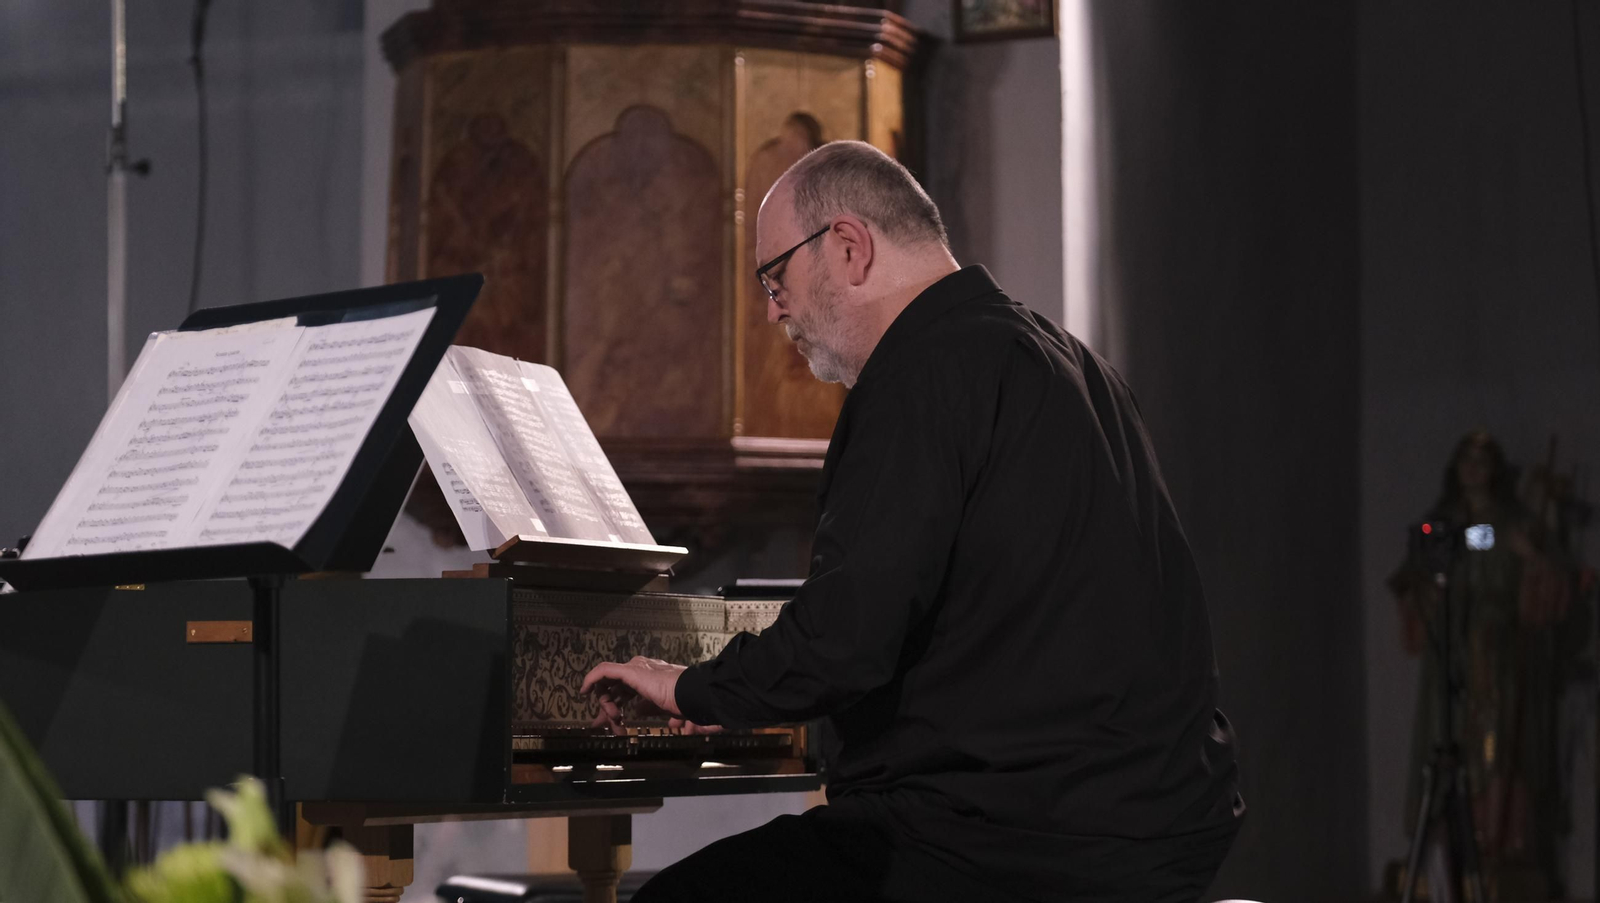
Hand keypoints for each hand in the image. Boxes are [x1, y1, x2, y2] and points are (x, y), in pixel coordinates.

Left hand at [579, 656, 722, 735]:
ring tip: (613, 722)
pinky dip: (591, 680)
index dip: (616, 706)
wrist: (691, 694)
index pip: (626, 691)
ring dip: (605, 704)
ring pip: (608, 683)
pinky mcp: (629, 670)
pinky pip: (603, 672)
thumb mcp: (664, 708)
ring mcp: (635, 669)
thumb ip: (650, 708)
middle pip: (615, 688)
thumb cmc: (685, 702)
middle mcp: (642, 670)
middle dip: (606, 708)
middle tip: (601, 726)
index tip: (612, 724)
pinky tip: (584, 691)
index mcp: (650, 678)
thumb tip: (638, 711)